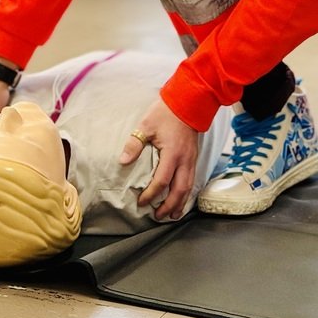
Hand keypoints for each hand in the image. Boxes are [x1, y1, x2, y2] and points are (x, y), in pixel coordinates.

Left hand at [119, 97, 199, 220]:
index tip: (142, 202)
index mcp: (172, 153)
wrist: (188, 102)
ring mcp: (192, 159)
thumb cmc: (166, 112)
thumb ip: (135, 144)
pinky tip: (181, 197)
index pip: (162, 181)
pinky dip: (186, 192)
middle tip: (158, 216)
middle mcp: (185, 160)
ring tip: (172, 214)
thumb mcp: (146, 125)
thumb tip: (123, 161)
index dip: (152, 194)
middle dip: (169, 206)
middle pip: (179, 190)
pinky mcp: (194, 157)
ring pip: (188, 187)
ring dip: (180, 202)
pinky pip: (192, 179)